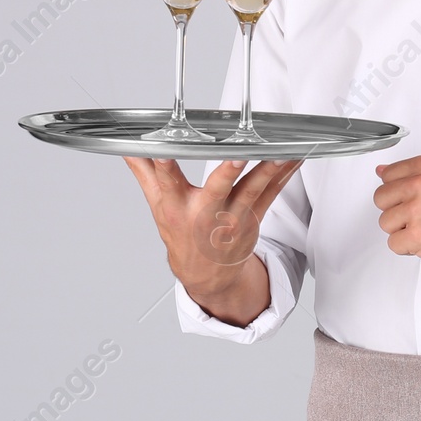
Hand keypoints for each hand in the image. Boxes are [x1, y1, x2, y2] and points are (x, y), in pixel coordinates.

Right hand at [124, 155, 303, 323]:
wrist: (206, 273)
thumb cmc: (181, 233)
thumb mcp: (157, 205)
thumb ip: (144, 172)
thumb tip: (126, 147)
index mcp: (177, 207)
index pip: (168, 183)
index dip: (165, 167)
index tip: (164, 151)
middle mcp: (205, 212)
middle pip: (217, 189)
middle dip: (227, 173)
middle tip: (238, 156)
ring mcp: (232, 217)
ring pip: (252, 191)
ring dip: (267, 171)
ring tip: (279, 154)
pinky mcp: (253, 218)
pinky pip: (271, 193)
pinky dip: (284, 175)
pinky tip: (295, 157)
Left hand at [372, 155, 420, 300]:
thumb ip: (413, 175)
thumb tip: (382, 172)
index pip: (388, 174)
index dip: (397, 192)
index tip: (407, 198)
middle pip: (381, 198)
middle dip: (396, 212)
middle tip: (418, 218)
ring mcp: (417, 210)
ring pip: (385, 223)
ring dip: (402, 232)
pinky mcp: (416, 235)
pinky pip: (394, 244)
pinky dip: (408, 249)